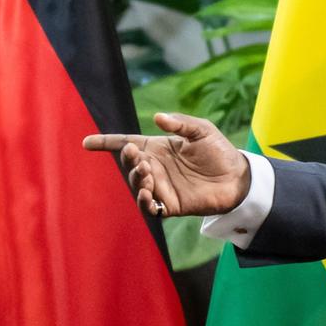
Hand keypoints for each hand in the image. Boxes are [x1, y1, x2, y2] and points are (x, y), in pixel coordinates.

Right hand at [82, 112, 250, 217]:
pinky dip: (144, 202)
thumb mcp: (202, 130)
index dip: (106, 143)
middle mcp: (155, 167)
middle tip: (138, 154)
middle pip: (129, 164)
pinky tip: (147, 193)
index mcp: (158, 148)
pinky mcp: (170, 205)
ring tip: (147, 172)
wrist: (238, 178)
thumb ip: (180, 123)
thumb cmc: (219, 152)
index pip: (126, 144)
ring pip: (136, 185)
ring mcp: (161, 187)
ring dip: (136, 178)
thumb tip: (157, 118)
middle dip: (128, 158)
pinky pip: (149, 207)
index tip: (87, 143)